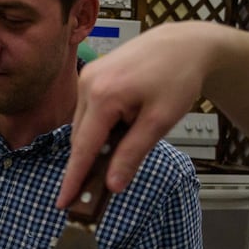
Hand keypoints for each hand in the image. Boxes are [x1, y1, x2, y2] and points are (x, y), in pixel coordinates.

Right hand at [61, 22, 213, 206]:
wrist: (184, 45)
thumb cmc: (177, 77)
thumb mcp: (159, 122)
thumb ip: (132, 154)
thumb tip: (113, 184)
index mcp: (103, 95)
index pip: (83, 148)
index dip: (73, 179)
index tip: (64, 203)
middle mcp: (88, 83)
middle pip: (80, 139)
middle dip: (87, 165)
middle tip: (98, 192)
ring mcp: (88, 77)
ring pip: (84, 126)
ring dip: (96, 143)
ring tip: (124, 148)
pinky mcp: (92, 75)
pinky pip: (89, 111)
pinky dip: (99, 127)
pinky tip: (120, 130)